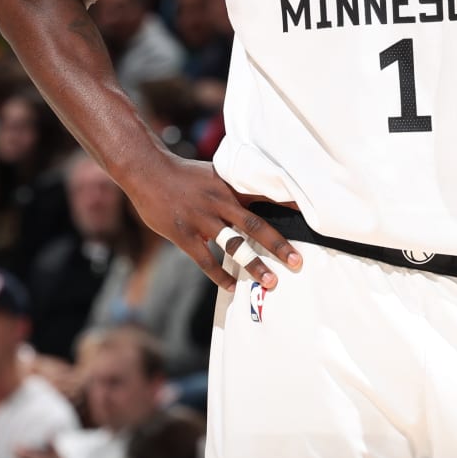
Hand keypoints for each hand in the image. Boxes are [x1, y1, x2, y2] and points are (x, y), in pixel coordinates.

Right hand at [122, 154, 302, 291]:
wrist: (146, 170)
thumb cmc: (181, 174)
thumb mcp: (211, 174)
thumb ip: (231, 190)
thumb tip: (253, 202)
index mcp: (227, 186)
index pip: (263, 196)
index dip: (286, 205)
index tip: (310, 216)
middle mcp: (218, 202)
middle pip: (254, 225)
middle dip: (277, 245)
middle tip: (298, 262)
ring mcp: (200, 219)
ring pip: (233, 244)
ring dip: (254, 264)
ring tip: (271, 282)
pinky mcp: (183, 233)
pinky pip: (205, 259)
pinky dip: (220, 275)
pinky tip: (231, 286)